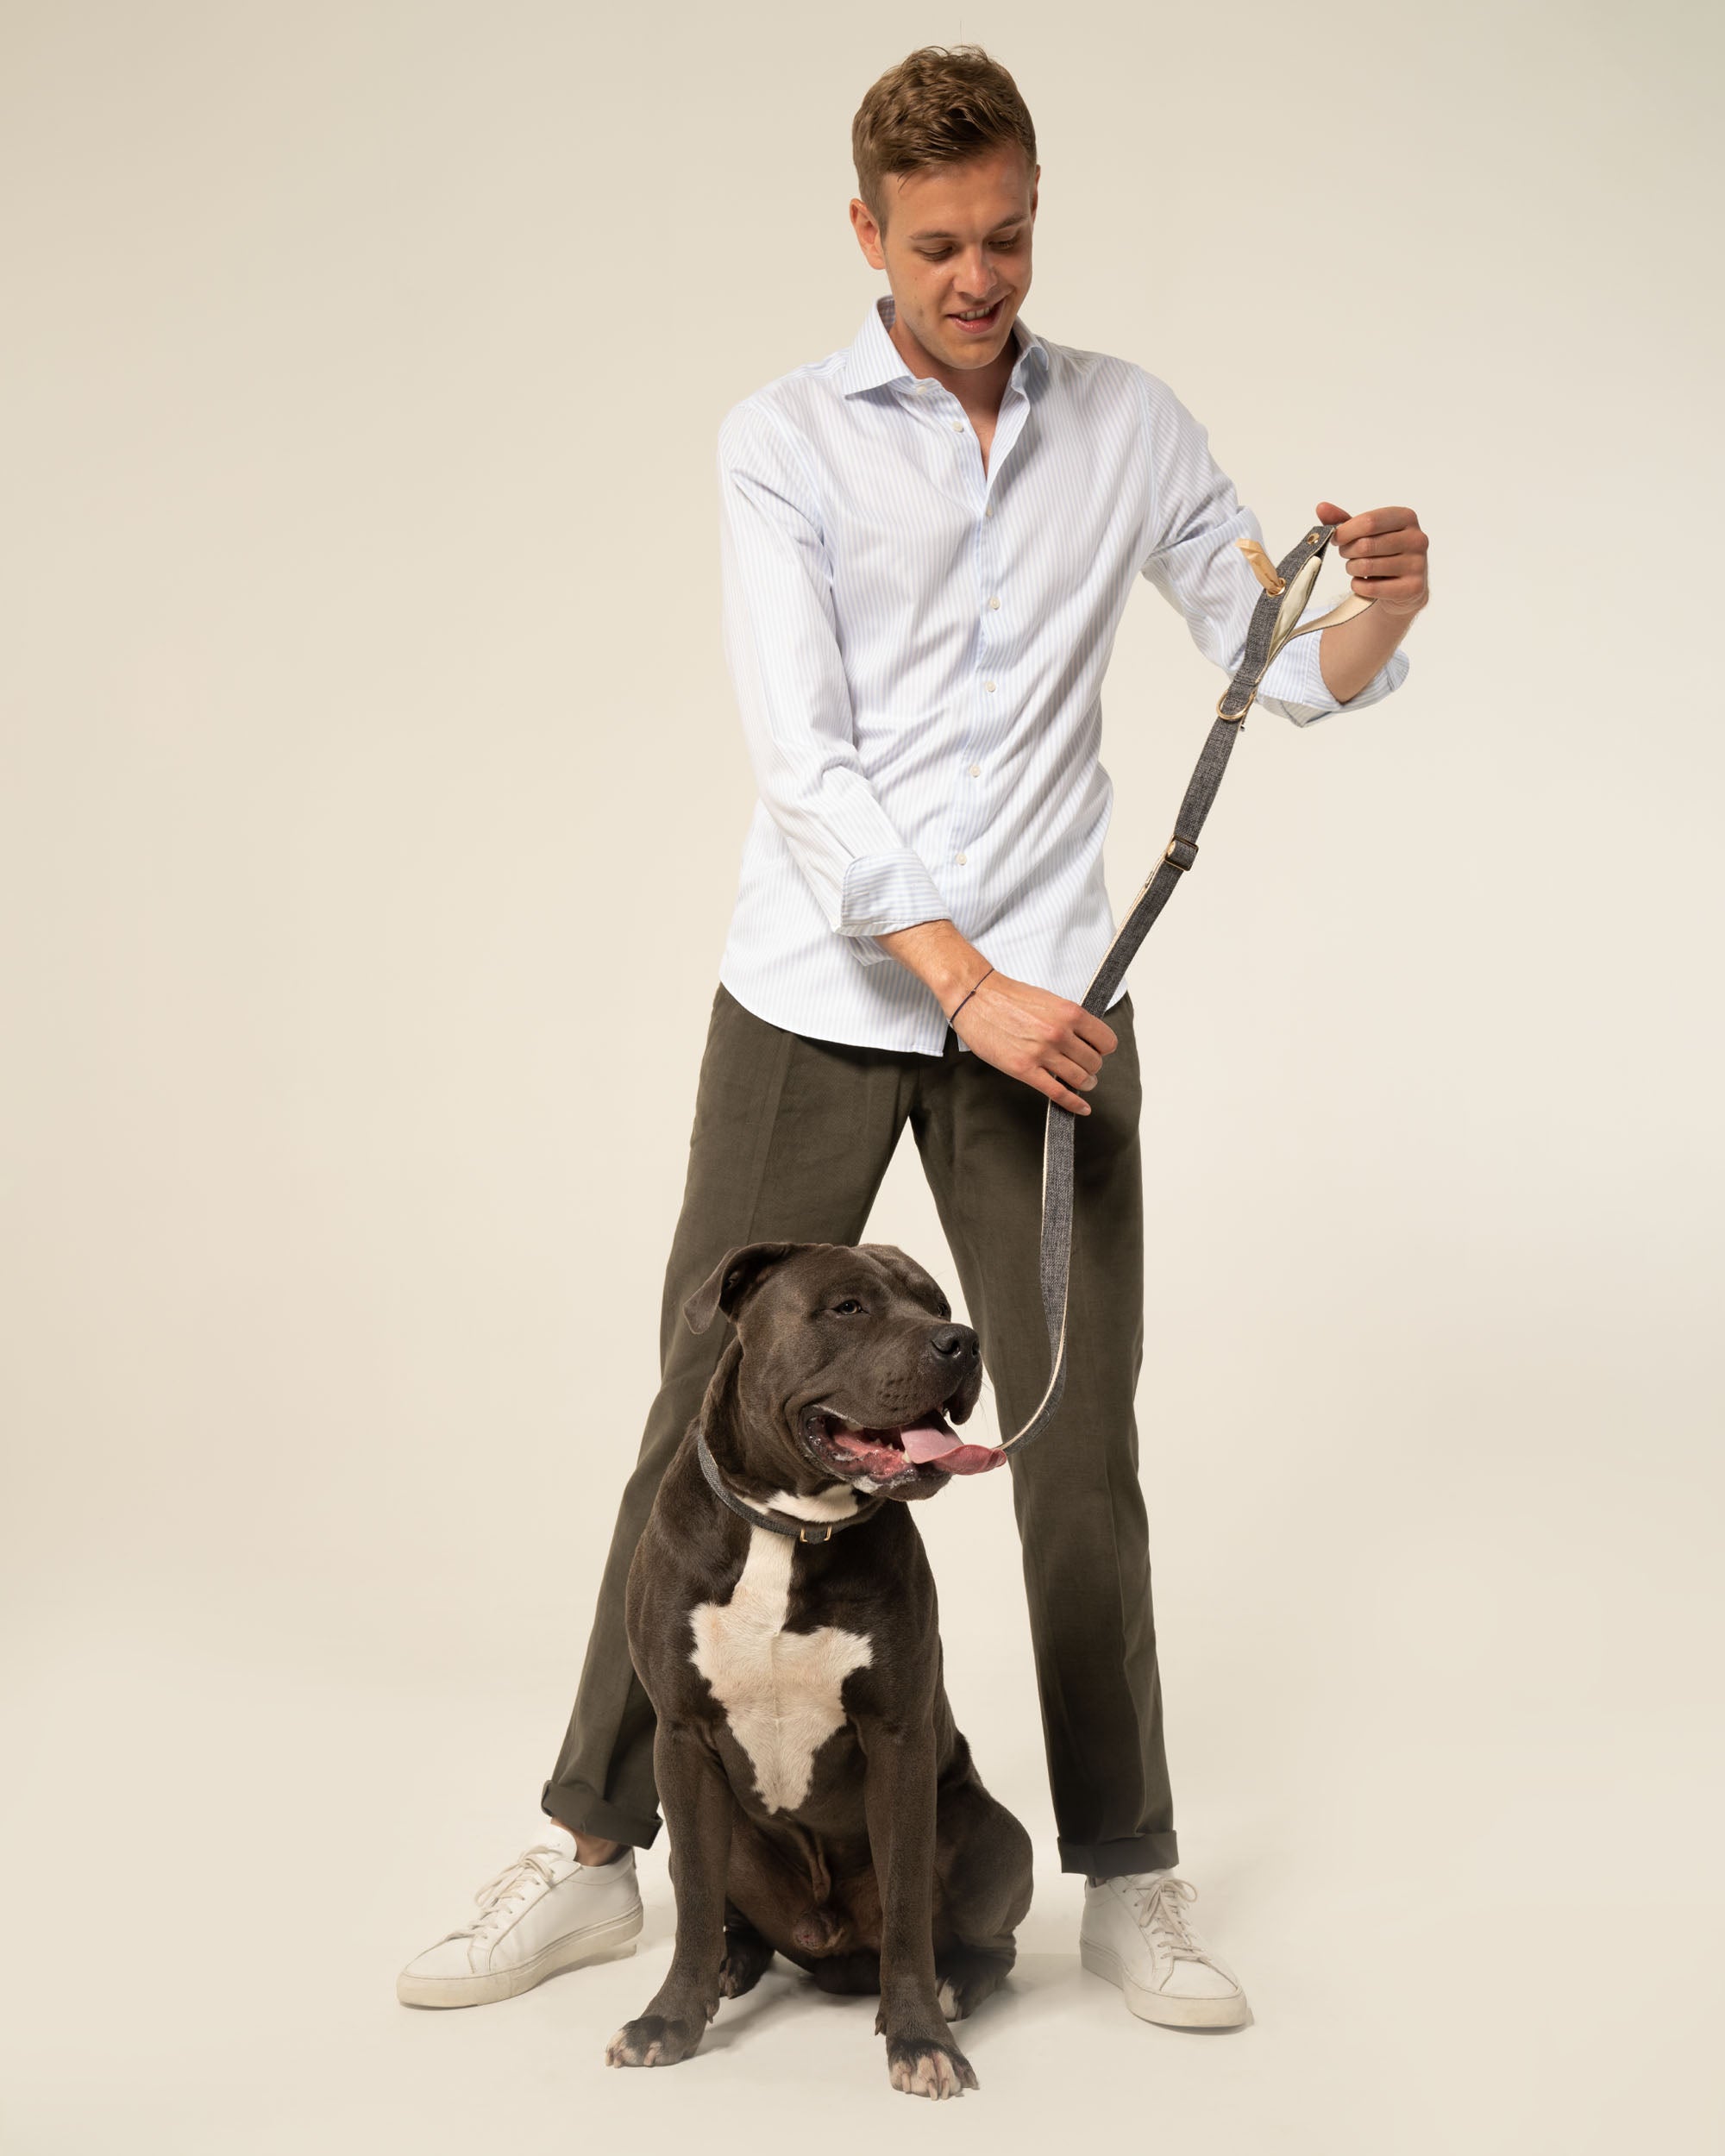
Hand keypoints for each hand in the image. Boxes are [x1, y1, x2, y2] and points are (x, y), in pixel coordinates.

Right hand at [951, 969, 1116, 1114]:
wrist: (976, 997)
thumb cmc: (1009, 996)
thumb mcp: (1050, 1000)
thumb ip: (1069, 1020)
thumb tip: (1085, 1040)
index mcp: (1069, 1013)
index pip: (1106, 1041)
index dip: (1103, 1049)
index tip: (1096, 1051)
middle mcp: (1059, 1033)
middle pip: (1094, 1063)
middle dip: (1092, 1067)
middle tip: (1083, 1067)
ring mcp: (1042, 1052)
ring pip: (1080, 1079)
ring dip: (1085, 1083)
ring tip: (1081, 1082)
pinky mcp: (1024, 1069)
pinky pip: (1057, 1092)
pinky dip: (1073, 1104)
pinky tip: (1082, 1108)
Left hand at [1316, 501, 1429, 615]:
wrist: (1404, 585)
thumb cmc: (1382, 552)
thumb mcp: (1365, 532)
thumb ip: (1343, 520)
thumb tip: (1321, 507)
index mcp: (1406, 517)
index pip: (1369, 521)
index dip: (1345, 531)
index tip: (1336, 538)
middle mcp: (1417, 538)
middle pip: (1366, 545)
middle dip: (1347, 551)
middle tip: (1347, 554)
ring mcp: (1418, 564)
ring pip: (1366, 566)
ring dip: (1352, 568)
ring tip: (1356, 567)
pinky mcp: (1414, 587)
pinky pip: (1371, 588)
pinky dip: (1358, 586)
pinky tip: (1362, 582)